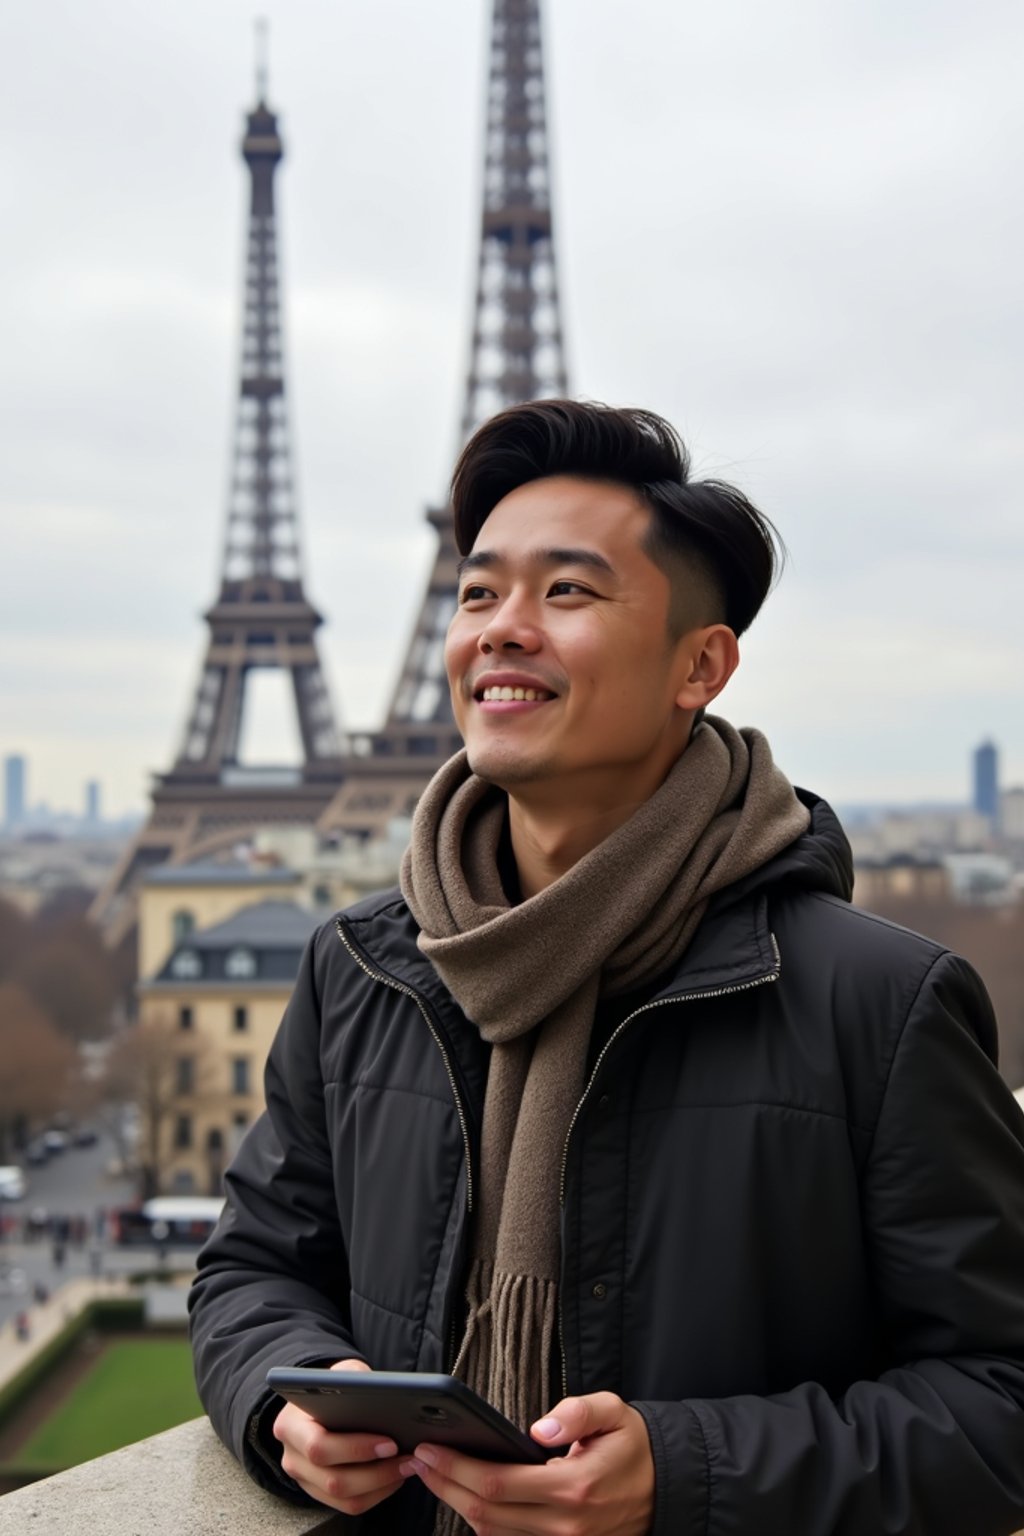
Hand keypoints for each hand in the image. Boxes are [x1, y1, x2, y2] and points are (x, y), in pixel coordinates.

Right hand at [272, 1359, 406, 1516]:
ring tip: (408, 1466)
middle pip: (333, 1480)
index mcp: (290, 1425)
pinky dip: (378, 1494)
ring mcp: (304, 1480)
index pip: (319, 1447)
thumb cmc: (330, 1385)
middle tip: (407, 1457)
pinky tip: (396, 1477)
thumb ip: (353, 1376)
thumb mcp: (338, 1371)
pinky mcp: (319, 1493)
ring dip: (382, 1485)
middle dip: (377, 1472)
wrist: (315, 1403)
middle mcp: (292, 1458)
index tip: (390, 1442)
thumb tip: (378, 1388)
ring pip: (345, 1498)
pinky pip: (350, 1505)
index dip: (355, 1449)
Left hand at [407, 1390, 654, 1535]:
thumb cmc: (633, 1446)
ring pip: (492, 1533)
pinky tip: (463, 1494)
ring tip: (432, 1473)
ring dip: (456, 1504)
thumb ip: (578, 1413)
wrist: (666, 1489)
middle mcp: (564, 1525)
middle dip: (445, 1484)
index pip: (499, 1484)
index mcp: (574, 1488)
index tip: (430, 1447)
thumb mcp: (614, 1413)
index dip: (458, 1468)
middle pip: (486, 1513)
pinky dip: (481, 1521)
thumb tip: (539, 1427)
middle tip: (419, 1457)